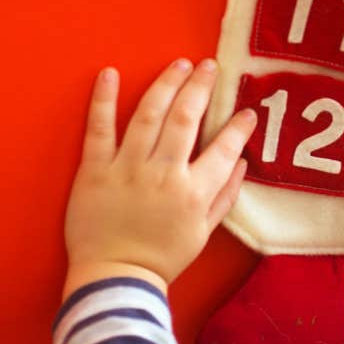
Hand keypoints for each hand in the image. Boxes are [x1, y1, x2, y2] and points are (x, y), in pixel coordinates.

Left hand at [63, 59, 256, 297]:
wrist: (114, 280)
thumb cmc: (163, 258)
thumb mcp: (204, 233)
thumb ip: (225, 197)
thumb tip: (244, 164)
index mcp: (193, 192)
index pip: (223, 150)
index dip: (238, 127)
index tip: (249, 111)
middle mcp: (163, 174)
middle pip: (185, 119)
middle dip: (201, 88)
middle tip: (210, 66)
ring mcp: (127, 169)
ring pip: (149, 116)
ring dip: (166, 84)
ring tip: (179, 63)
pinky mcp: (95, 171)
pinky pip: (99, 129)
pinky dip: (102, 99)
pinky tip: (110, 73)